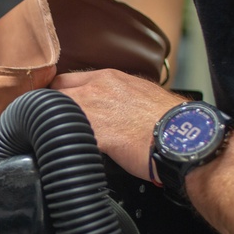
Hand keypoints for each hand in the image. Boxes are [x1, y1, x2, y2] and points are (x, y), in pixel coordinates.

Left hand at [51, 69, 181, 178]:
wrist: (182, 136)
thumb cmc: (170, 120)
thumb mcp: (144, 95)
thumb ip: (121, 96)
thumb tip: (116, 109)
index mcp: (109, 77)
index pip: (66, 80)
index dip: (59, 96)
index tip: (58, 108)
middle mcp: (97, 88)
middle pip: (54, 94)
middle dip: (51, 109)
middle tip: (54, 125)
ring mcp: (93, 109)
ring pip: (55, 114)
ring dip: (55, 127)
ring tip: (60, 141)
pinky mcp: (93, 134)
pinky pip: (65, 137)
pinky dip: (63, 145)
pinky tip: (68, 155)